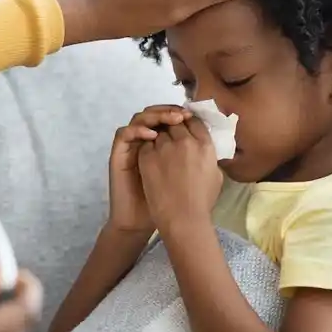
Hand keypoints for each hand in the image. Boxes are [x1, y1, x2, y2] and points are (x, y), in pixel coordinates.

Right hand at [108, 105, 192, 232]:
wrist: (144, 221)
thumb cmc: (168, 203)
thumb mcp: (189, 177)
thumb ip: (197, 160)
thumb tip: (212, 144)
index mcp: (162, 144)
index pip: (169, 118)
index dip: (180, 113)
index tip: (193, 115)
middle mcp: (145, 141)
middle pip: (155, 113)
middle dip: (169, 111)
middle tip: (182, 115)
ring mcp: (131, 146)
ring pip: (139, 118)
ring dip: (155, 115)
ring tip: (171, 121)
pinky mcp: (119, 154)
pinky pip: (124, 134)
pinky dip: (137, 130)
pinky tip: (152, 136)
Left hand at [137, 117, 224, 230]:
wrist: (182, 218)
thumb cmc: (202, 202)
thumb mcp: (216, 175)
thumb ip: (208, 156)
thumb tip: (203, 148)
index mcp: (205, 145)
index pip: (195, 121)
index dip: (188, 122)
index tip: (184, 127)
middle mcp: (185, 141)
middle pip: (175, 122)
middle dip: (171, 127)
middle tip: (169, 137)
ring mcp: (164, 148)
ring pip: (158, 132)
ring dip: (158, 137)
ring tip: (159, 150)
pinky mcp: (147, 156)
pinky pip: (146, 144)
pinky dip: (147, 148)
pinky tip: (149, 158)